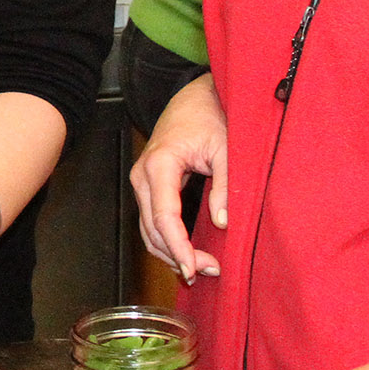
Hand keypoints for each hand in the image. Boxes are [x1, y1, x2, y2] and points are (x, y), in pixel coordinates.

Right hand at [128, 74, 227, 284]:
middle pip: (152, 229)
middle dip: (178, 255)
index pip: (165, 217)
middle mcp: (143, 175)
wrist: (194, 98)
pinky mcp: (148, 186)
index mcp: (160, 164)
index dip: (179, 247)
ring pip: (148, 229)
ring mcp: (141, 181)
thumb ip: (225, 186)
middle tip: (208, 271)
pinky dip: (166, 240)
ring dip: (171, 252)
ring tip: (201, 268)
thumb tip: (223, 223)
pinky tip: (186, 254)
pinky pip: (151, 221)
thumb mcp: (226, 149)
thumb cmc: (209, 117)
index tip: (195, 268)